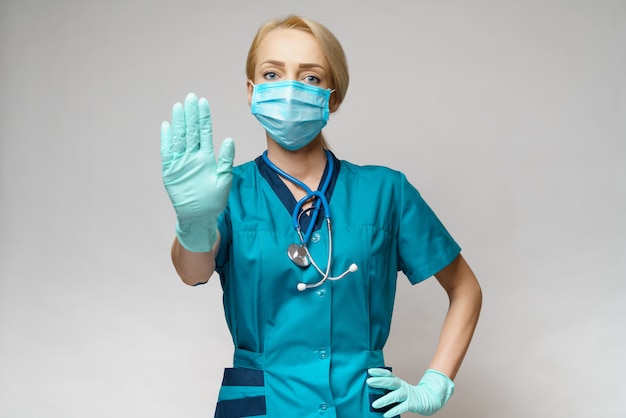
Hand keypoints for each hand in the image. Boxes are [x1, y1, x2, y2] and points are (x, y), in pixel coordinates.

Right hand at [161, 93, 234, 251]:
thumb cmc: (214, 200)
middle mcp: (193, 156)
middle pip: (191, 131)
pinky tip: (167, 126)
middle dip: (191, 114)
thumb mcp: (224, 179)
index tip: (203, 102)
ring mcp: (181, 162)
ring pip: (179, 138)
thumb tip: (229, 139)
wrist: (200, 216)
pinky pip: (168, 152)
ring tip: (179, 106)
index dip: (203, 117)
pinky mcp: (171, 171)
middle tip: (191, 97)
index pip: (204, 132)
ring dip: (179, 123)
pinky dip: (167, 140)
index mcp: (207, 157)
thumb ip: (226, 160)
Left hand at [367, 368, 453, 416]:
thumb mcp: (398, 389)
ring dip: (384, 400)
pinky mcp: (411, 404)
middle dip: (379, 381)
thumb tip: (370, 389)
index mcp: (398, 382)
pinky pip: (401, 408)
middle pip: (390, 382)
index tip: (369, 371)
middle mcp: (402, 386)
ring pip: (395, 396)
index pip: (388, 374)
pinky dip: (393, 411)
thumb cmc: (407, 394)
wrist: (427, 399)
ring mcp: (407, 395)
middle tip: (368, 382)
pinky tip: (385, 415)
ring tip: (374, 405)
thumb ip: (387, 388)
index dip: (379, 372)